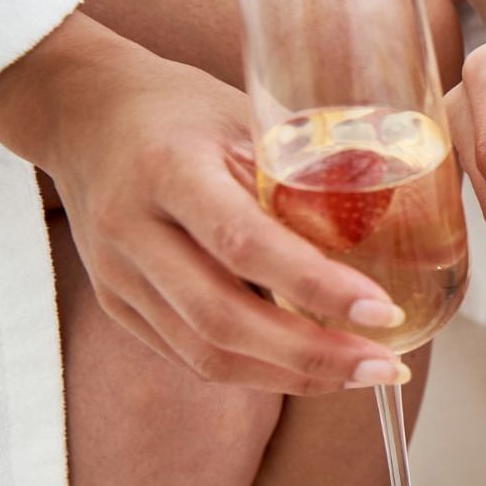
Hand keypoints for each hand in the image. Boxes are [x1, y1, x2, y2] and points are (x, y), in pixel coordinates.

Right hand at [0, 17, 412, 394]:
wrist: (84, 113)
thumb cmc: (181, 110)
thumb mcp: (245, 116)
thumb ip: (306, 167)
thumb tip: (402, 216)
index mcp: (169, 169)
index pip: (245, 243)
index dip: (317, 286)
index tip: (385, 310)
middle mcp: (134, 230)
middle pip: (223, 319)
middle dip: (313, 355)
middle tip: (386, 366)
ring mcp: (118, 276)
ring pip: (206, 352)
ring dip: (292, 375)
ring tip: (362, 374)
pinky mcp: (118, 305)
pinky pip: (190, 355)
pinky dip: (257, 371)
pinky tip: (311, 369)